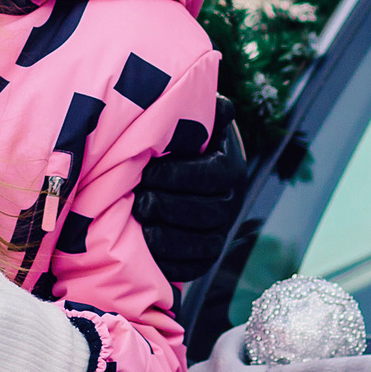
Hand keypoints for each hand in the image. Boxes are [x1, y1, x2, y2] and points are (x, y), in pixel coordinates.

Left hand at [132, 97, 246, 282]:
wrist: (182, 167)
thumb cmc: (181, 138)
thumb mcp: (193, 120)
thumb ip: (202, 111)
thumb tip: (221, 105)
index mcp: (230, 167)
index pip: (210, 175)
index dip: (177, 176)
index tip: (146, 172)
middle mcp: (231, 201)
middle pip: (207, 212)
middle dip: (169, 207)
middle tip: (139, 201)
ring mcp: (221, 230)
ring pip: (204, 243)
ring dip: (171, 238)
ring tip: (141, 227)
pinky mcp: (207, 254)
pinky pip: (196, 266)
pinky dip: (174, 265)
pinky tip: (149, 255)